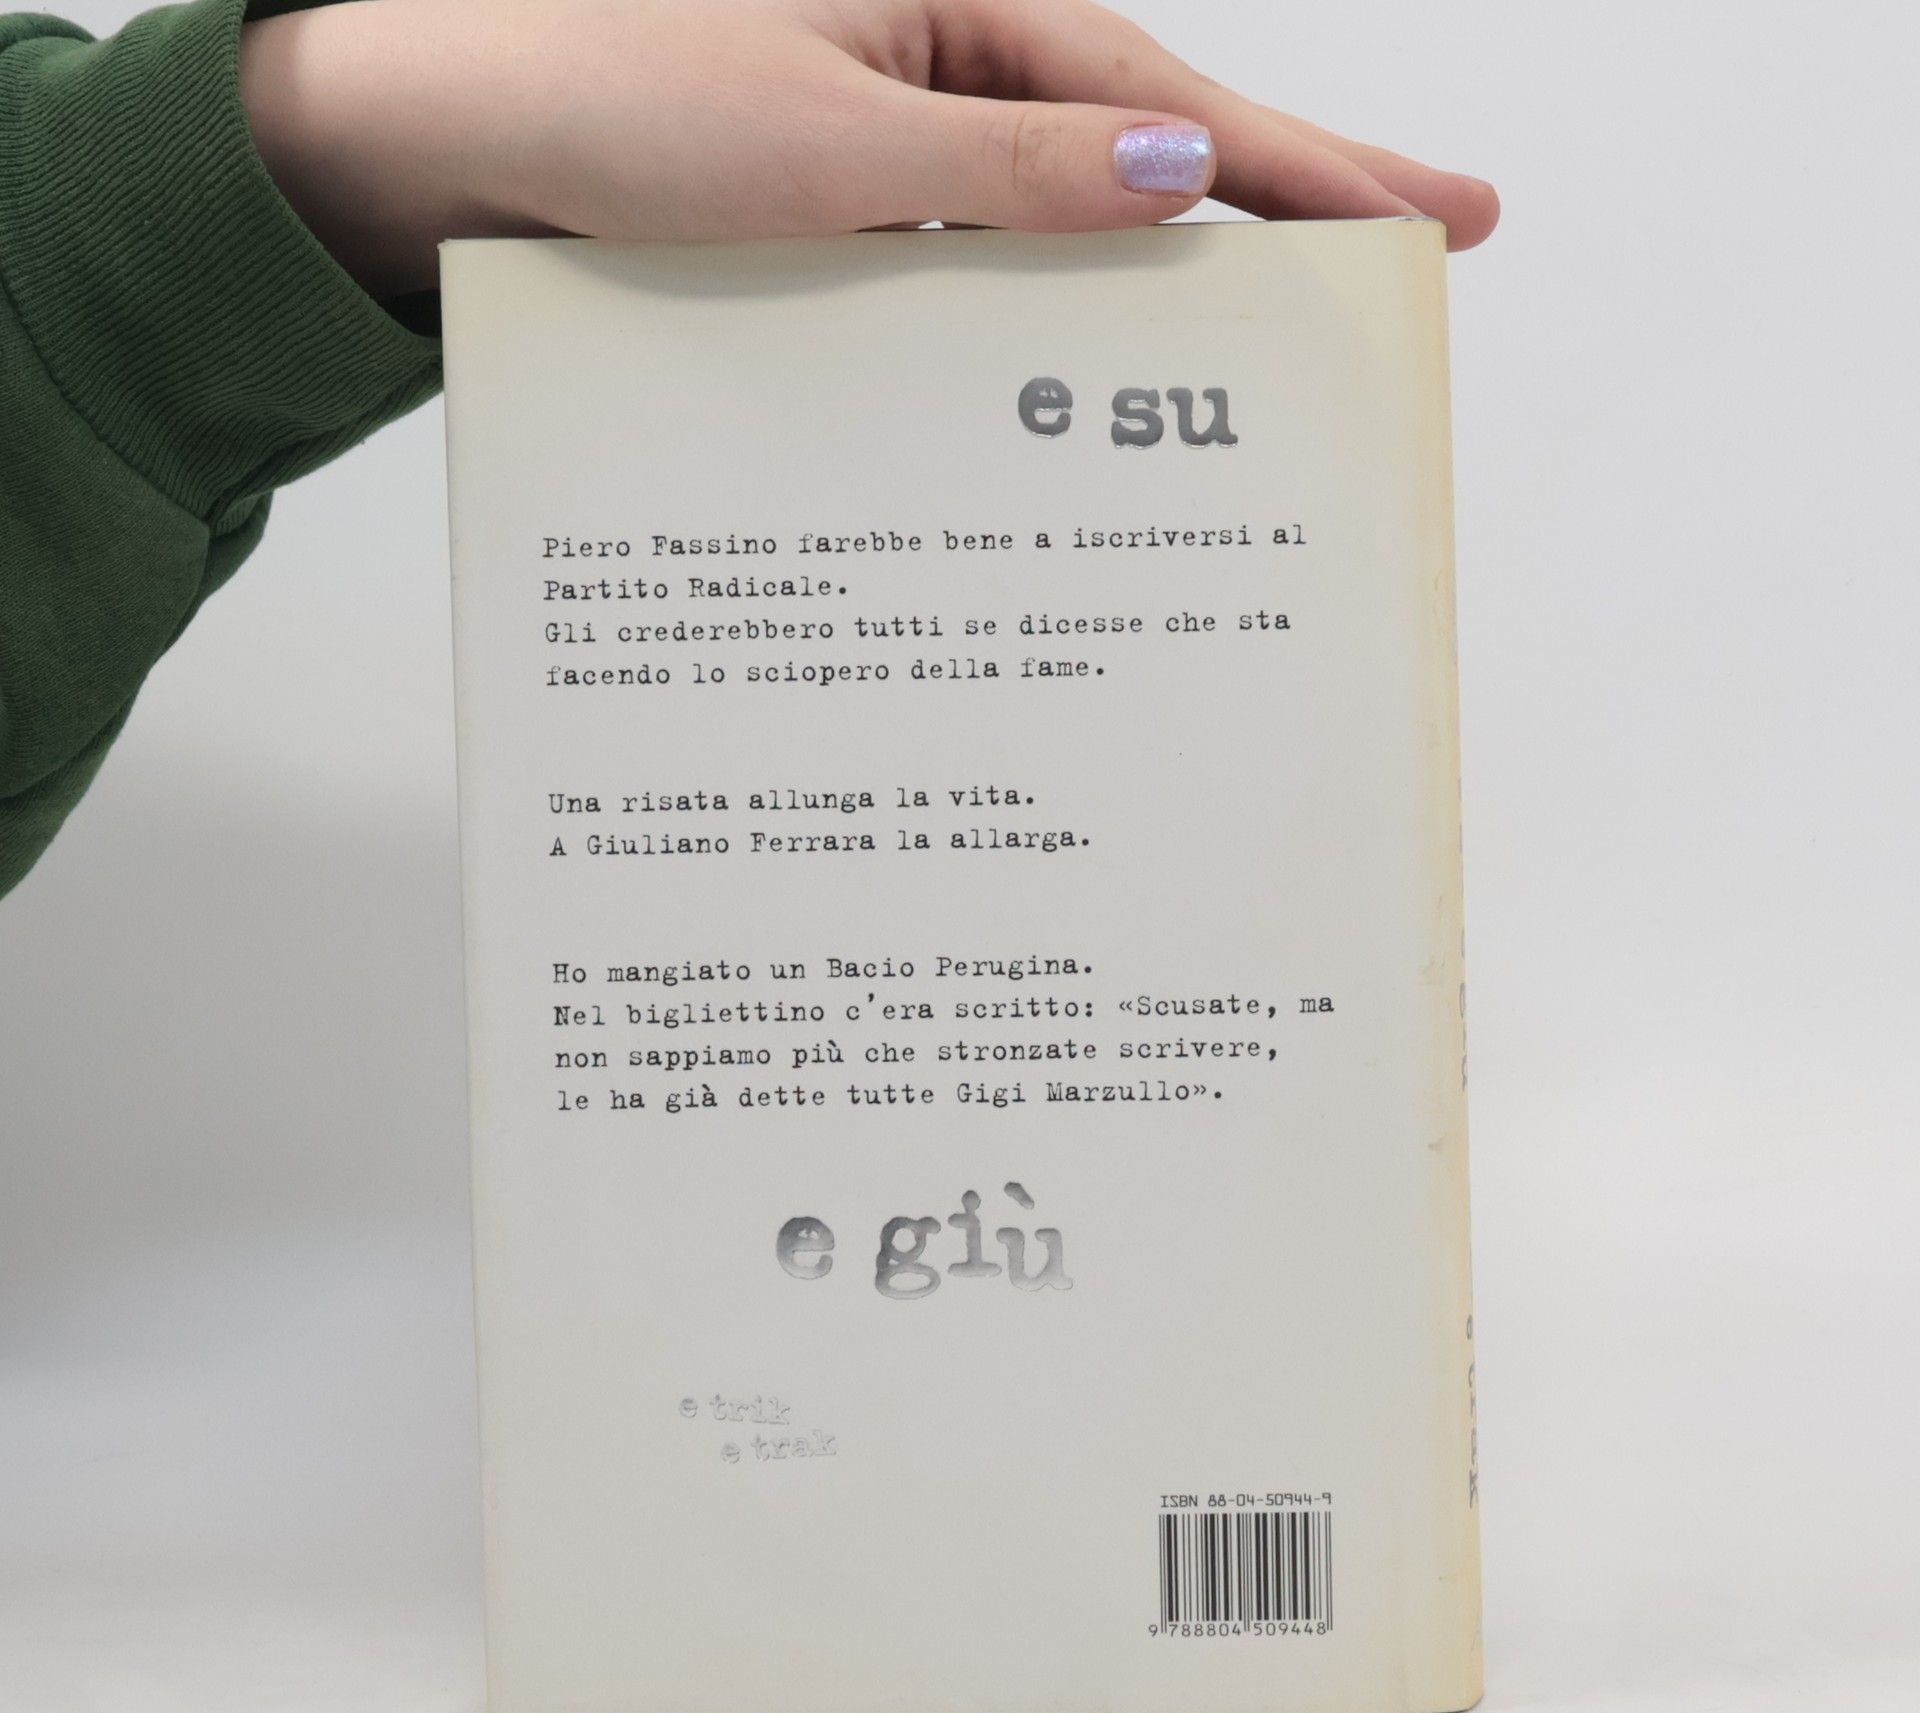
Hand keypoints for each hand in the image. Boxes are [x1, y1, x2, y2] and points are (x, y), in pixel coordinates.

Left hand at [240, 0, 1499, 296]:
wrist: (447, 147)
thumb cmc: (606, 103)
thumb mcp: (825, 143)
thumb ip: (1010, 169)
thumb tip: (1180, 177)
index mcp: (956, 8)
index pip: (1169, 103)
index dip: (1309, 164)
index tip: (1433, 210)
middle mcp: (945, 66)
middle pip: (1151, 150)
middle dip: (1283, 209)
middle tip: (1418, 258)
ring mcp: (906, 144)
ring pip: (1070, 223)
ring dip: (1161, 286)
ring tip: (1282, 352)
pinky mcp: (858, 215)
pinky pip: (980, 269)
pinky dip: (1036, 325)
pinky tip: (1086, 383)